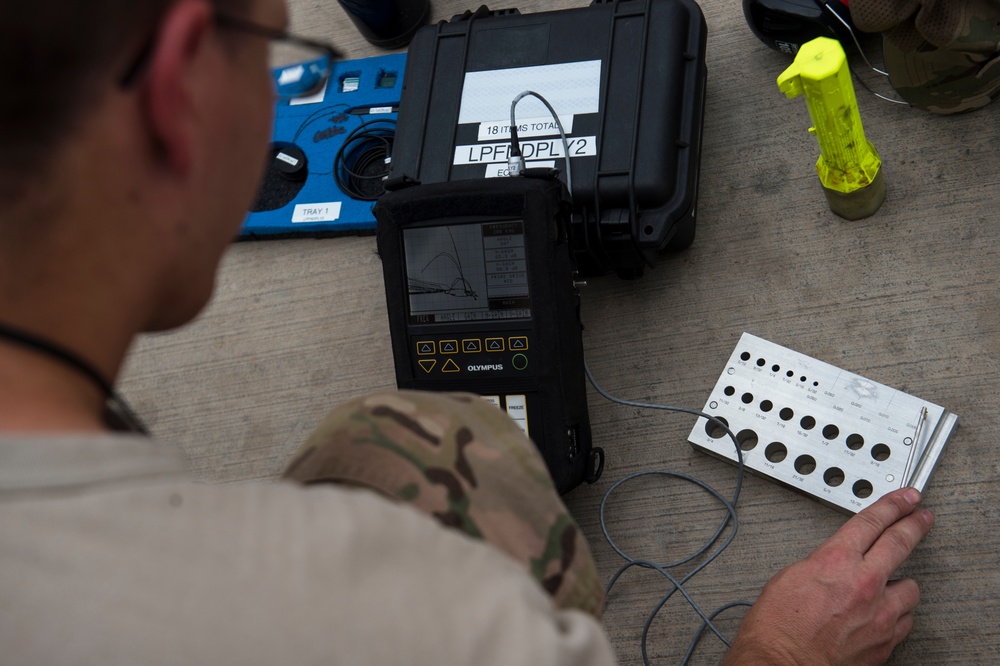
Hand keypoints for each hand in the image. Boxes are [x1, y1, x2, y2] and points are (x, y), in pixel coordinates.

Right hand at [722, 487, 934, 665]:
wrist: (781, 664)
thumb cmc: (777, 626)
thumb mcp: (790, 576)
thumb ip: (822, 564)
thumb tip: (835, 563)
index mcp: (836, 561)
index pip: (873, 522)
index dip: (893, 505)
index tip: (905, 499)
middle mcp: (864, 584)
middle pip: (901, 542)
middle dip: (915, 524)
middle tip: (921, 516)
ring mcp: (879, 614)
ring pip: (910, 587)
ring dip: (900, 582)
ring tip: (890, 582)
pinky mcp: (885, 641)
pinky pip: (904, 620)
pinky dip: (897, 614)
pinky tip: (885, 612)